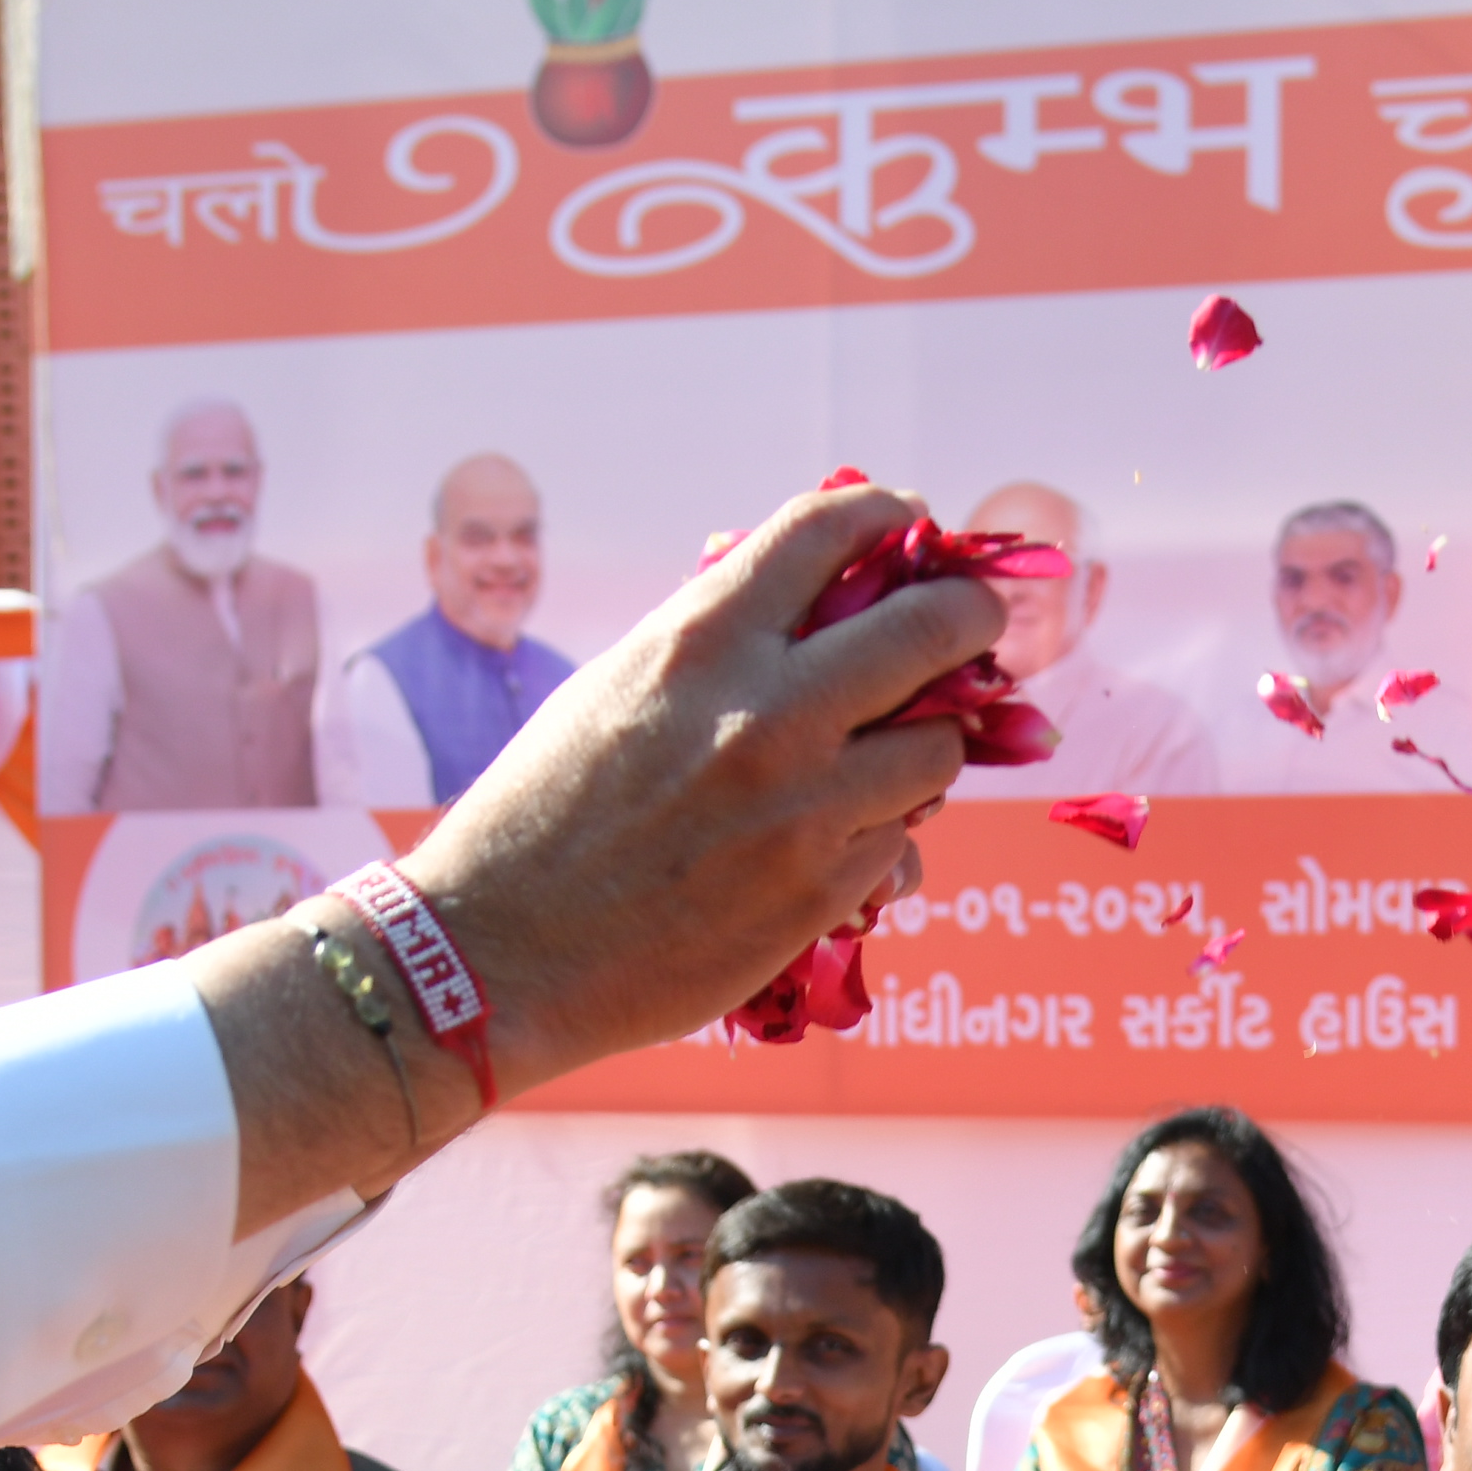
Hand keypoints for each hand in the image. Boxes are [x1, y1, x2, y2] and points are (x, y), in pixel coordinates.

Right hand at [408, 484, 1000, 1092]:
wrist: (499, 954)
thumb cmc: (542, 814)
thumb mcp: (615, 688)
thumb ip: (713, 641)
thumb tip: (810, 599)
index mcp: (701, 639)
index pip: (832, 530)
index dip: (891, 516)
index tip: (914, 526)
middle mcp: (767, 711)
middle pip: (934, 628)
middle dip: (970, 617)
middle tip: (972, 627)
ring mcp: (805, 808)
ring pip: (939, 748)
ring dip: (928, 745)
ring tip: (894, 754)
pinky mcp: (821, 894)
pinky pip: (900, 843)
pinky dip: (881, 837)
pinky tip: (835, 844)